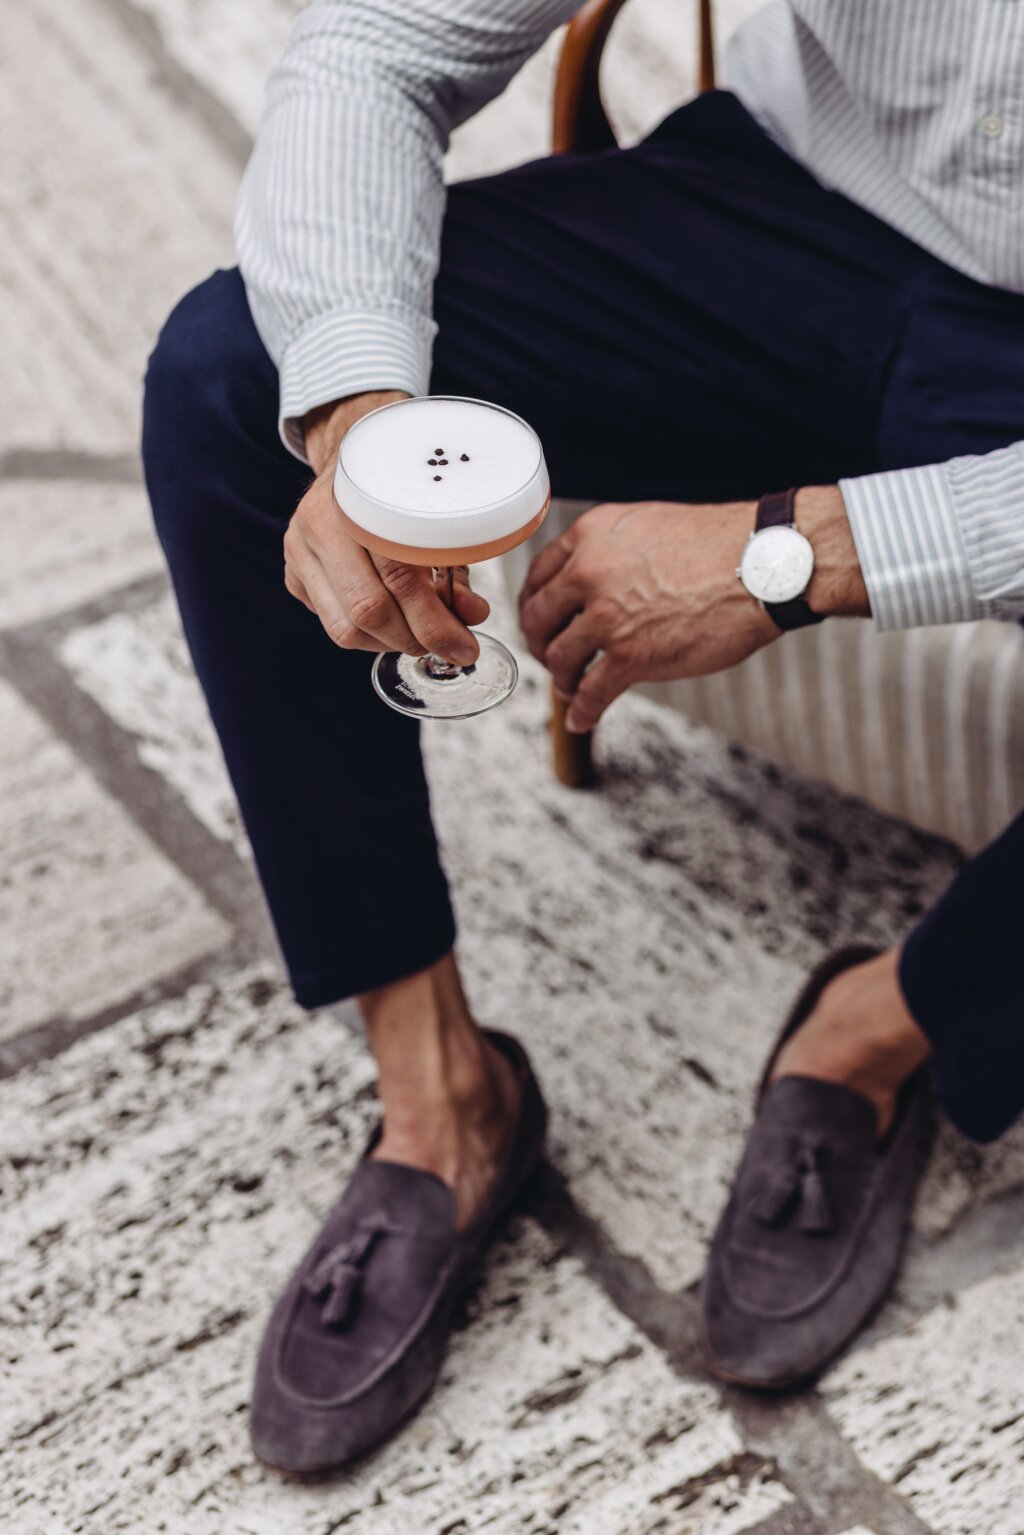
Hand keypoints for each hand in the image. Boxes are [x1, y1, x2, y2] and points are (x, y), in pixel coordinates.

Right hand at [284, 391, 489, 663]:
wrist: (352, 462)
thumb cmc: (399, 494)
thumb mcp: (434, 522)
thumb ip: (453, 572)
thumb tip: (472, 615)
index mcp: (359, 500)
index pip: (398, 576)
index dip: (436, 623)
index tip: (465, 646)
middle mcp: (319, 525)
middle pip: (368, 610)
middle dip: (416, 640)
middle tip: (448, 647)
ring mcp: (299, 553)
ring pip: (346, 629)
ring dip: (392, 644)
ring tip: (420, 636)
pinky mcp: (294, 577)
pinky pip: (333, 625)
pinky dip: (370, 637)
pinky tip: (391, 625)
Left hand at [518, 487, 866, 732]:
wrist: (763, 565)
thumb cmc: (721, 546)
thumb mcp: (648, 526)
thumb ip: (611, 551)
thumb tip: (592, 584)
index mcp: (591, 536)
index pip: (539, 576)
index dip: (534, 606)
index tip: (540, 623)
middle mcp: (589, 572)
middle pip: (538, 619)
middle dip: (541, 644)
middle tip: (551, 657)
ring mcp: (608, 617)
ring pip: (559, 657)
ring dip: (563, 679)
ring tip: (573, 687)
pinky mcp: (631, 656)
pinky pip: (591, 692)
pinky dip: (582, 711)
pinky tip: (583, 718)